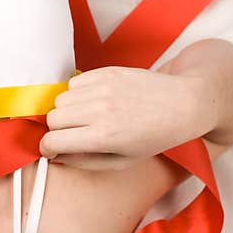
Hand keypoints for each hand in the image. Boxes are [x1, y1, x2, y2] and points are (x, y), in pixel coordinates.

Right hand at [40, 66, 211, 170]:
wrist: (185, 104)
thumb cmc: (153, 138)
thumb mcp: (121, 161)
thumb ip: (84, 161)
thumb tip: (56, 157)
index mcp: (103, 136)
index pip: (52, 140)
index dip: (47, 148)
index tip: (53, 150)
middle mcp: (100, 110)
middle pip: (52, 118)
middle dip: (57, 129)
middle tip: (72, 134)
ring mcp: (103, 87)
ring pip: (60, 99)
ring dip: (66, 110)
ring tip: (84, 117)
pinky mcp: (107, 71)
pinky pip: (73, 83)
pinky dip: (76, 93)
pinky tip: (93, 101)